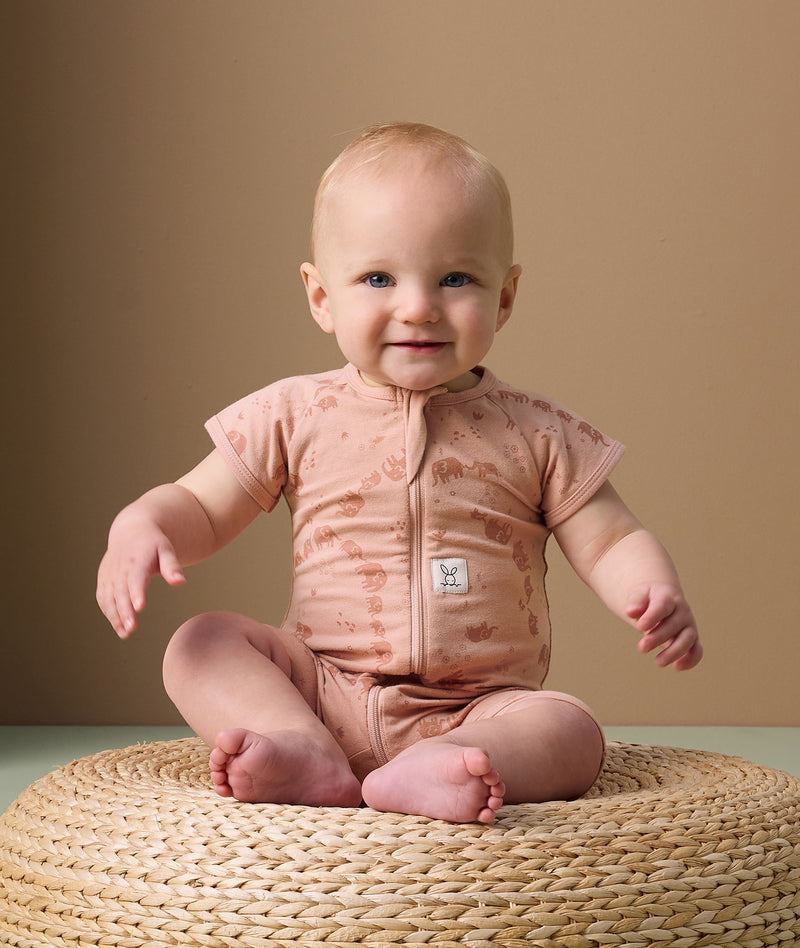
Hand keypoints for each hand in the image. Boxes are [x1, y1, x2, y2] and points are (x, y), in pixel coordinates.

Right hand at [96, 516, 184, 638]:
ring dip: (114, 616)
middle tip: (130, 629)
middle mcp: (120, 568)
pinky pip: (103, 597)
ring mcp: (109, 574)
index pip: (135, 578)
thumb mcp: (166, 550)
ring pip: (108, 597)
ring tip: (125, 633)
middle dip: (124, 611)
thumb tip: (180, 582)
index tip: (139, 607)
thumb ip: (172, 567)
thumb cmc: (154, 543)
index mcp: (136, 560)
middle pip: (120, 591)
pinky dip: (108, 612)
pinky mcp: (104, 579)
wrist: (132, 531)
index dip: (136, 593)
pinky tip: (118, 626)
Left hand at [625, 583, 702, 670]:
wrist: (662, 595)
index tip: (640, 627)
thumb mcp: (638, 593)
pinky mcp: (691, 638)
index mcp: (667, 597)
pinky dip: (691, 659)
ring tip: (658, 662)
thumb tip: (630, 612)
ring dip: (674, 651)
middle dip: (658, 637)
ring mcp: (688, 625)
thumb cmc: (647, 596)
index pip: (662, 606)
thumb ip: (635, 601)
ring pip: (687, 638)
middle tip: (642, 647)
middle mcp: (682, 611)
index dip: (652, 617)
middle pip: (674, 624)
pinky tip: (677, 667)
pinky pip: (696, 649)